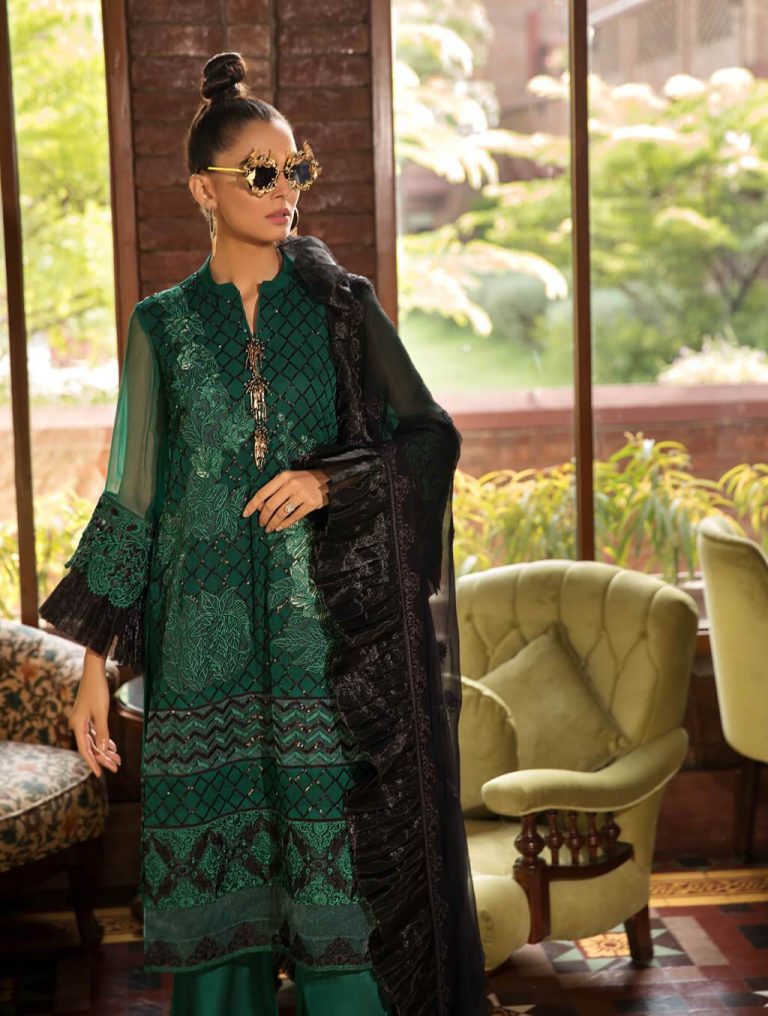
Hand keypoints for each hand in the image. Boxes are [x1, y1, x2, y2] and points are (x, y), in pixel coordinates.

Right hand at [70, 648, 121, 776]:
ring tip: (118, 759)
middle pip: (91, 747)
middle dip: (104, 758)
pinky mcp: (88, 715)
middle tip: (117, 767)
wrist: (94, 671)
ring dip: (105, 750)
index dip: (93, 763)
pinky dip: (104, 740)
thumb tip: (103, 750)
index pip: (85, 750)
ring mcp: (83, 720)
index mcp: (78, 725)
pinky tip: (112, 747)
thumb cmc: (97, 690)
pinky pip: (95, 733)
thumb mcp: (101, 712)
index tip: (101, 775)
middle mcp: (78, 724)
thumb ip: (102, 732)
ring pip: (94, 740)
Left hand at [243, 468, 328, 531]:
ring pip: (281, 513)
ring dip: (273, 523)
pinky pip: (294, 517)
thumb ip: (275, 490)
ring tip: (269, 529)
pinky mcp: (311, 503)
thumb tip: (260, 507)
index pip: (262, 493)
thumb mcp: (289, 479)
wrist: (328, 479)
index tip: (245, 514)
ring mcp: (302, 494)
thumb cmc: (304, 480)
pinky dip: (285, 524)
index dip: (252, 505)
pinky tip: (280, 527)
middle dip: (263, 517)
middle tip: (261, 524)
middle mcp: (291, 485)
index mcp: (283, 477)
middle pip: (271, 505)